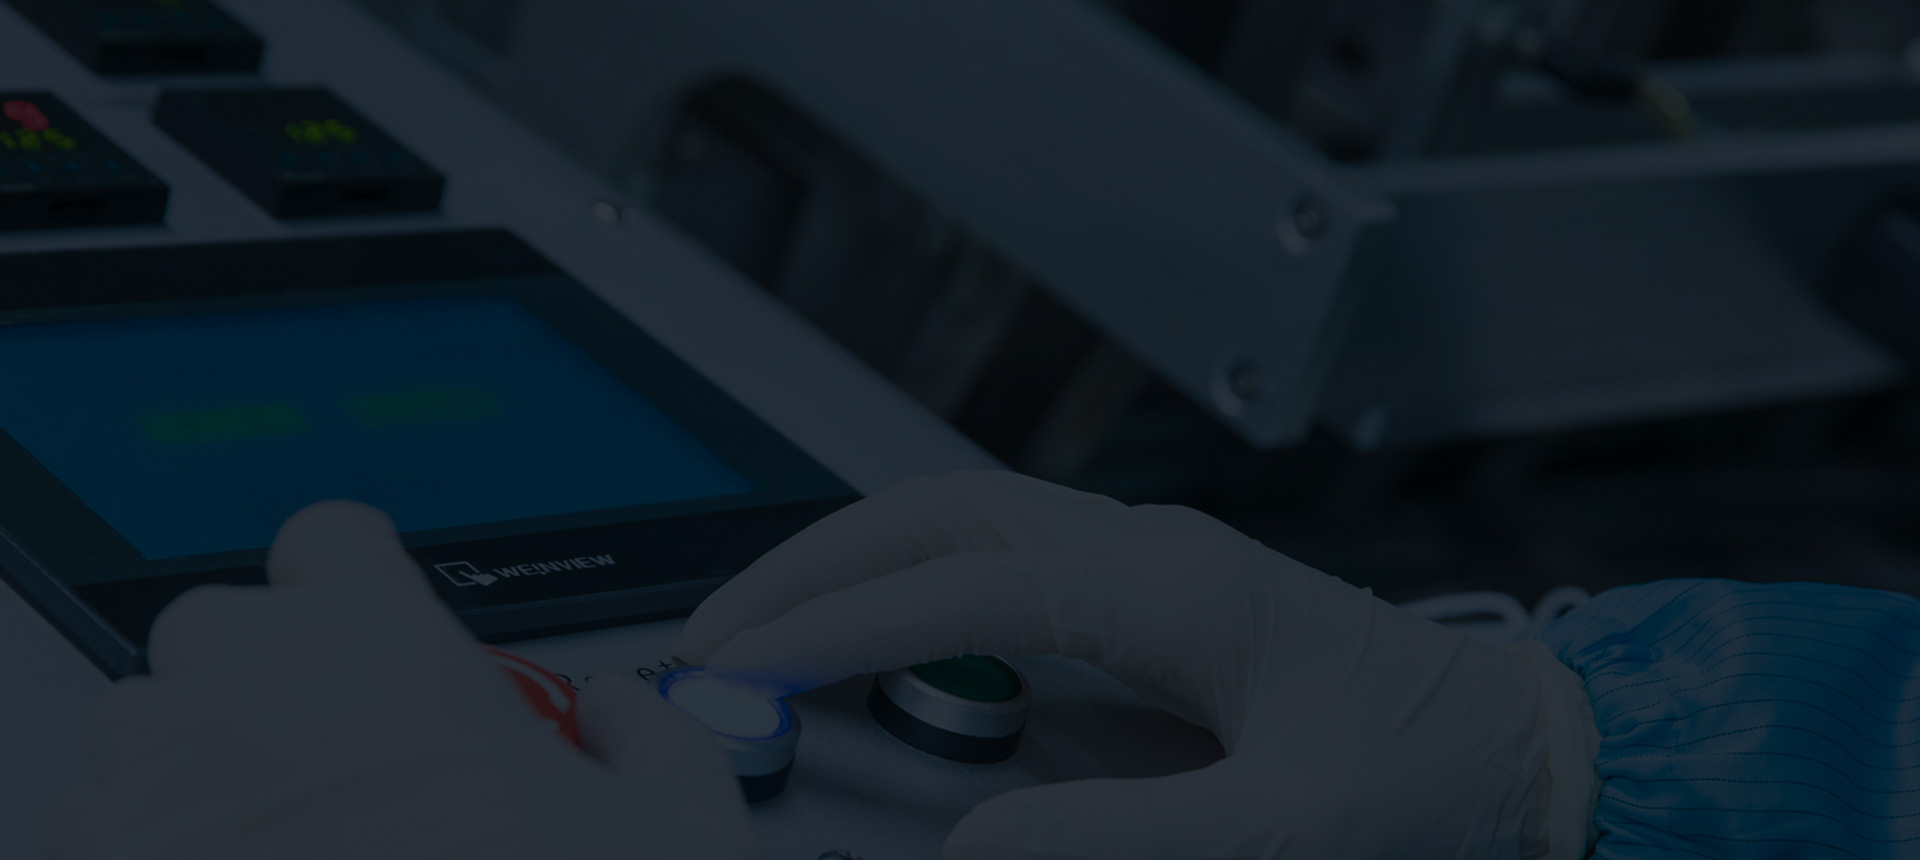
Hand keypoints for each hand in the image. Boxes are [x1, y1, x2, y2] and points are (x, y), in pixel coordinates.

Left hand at [53, 501, 755, 859]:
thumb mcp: (679, 832)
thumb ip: (656, 740)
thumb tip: (621, 714)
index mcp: (393, 654)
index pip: (331, 542)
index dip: (356, 584)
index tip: (371, 627)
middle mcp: (261, 697)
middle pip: (219, 625)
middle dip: (268, 674)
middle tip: (338, 750)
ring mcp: (171, 790)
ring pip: (143, 723)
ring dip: (198, 757)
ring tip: (281, 827)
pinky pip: (96, 823)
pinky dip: (152, 842)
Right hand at [677, 471, 1597, 859]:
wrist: (1532, 753)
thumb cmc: (1434, 782)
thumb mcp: (1283, 837)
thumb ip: (1116, 843)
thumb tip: (965, 846)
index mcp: (1173, 587)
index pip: (960, 583)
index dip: (837, 626)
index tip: (740, 669)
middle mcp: (1149, 554)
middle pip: (938, 512)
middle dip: (814, 562)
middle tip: (718, 636)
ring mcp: (1150, 571)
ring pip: (963, 525)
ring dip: (855, 567)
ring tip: (769, 636)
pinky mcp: (1155, 608)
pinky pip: (1001, 572)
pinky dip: (913, 595)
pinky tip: (879, 651)